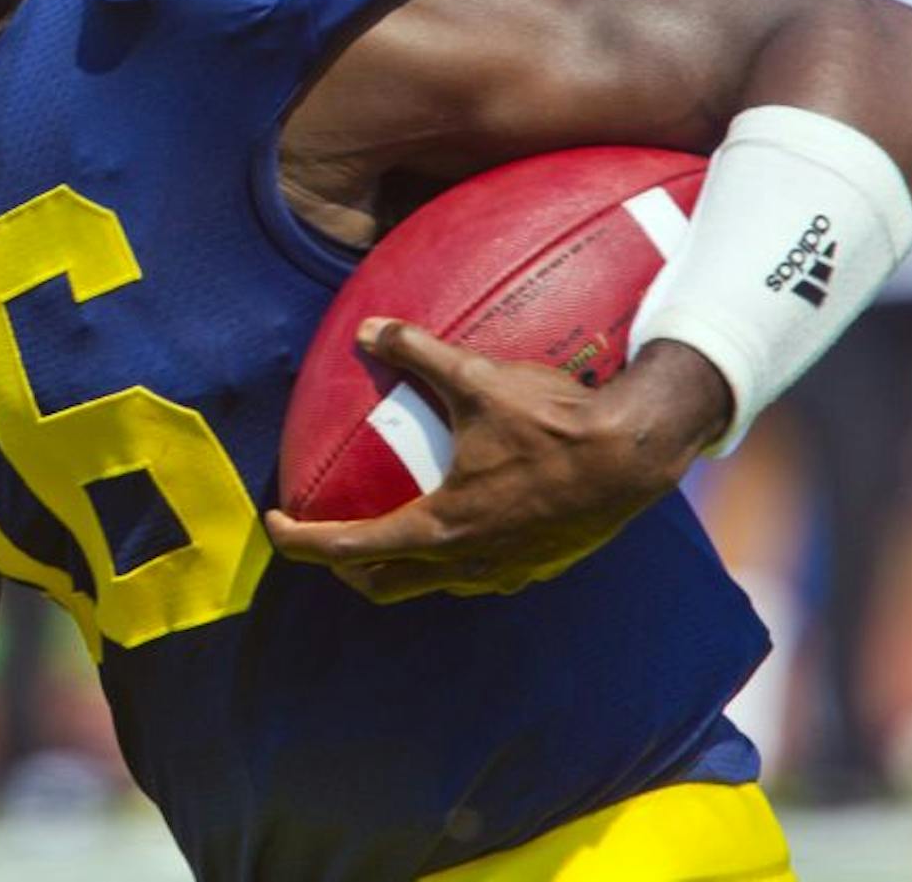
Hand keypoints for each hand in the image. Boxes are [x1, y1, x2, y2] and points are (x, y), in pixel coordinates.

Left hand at [263, 320, 729, 603]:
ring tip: (381, 527)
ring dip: (396, 564)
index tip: (275, 525)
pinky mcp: (535, 567)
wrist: (637, 455)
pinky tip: (455, 518)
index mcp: (440, 528)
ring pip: (429, 584)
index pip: (346, 549)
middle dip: (342, 565)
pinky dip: (445, 557)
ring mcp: (503, 572)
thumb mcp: (479, 379)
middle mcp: (465, 563)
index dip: (299, 542)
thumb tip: (371, 328)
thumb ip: (420, 351)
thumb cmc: (555, 421)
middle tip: (323, 531)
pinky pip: (474, 574)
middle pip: (381, 584)